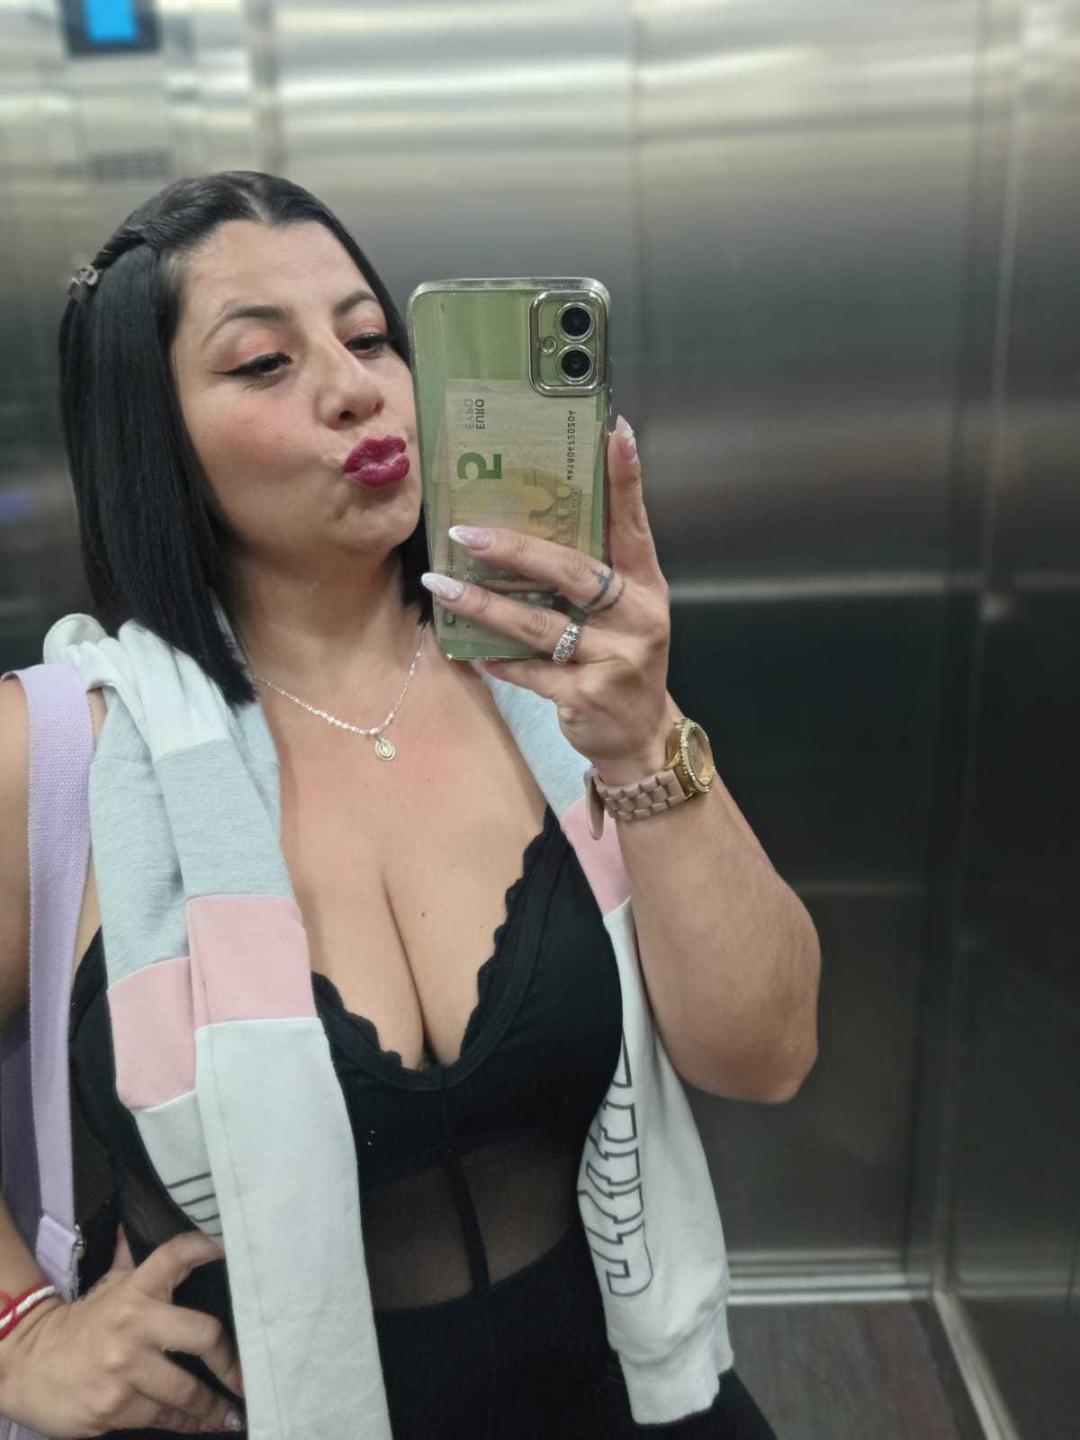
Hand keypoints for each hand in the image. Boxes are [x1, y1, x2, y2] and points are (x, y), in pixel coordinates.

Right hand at [0, 1223, 244, 1435]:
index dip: (208, 1248)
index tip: (236, 1254)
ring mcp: (124, 1367)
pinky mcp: (114, 1406)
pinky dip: (183, 1423)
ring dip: (212, 1407)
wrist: (27, 1365)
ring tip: (231, 1413)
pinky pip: (162, 1417)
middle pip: (203, 1335)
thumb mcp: (109, 1287)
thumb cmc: (82, 1325)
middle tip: (246, 1377)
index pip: (176, 1255)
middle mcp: (133, 1323)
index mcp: (135, 1288)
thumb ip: (134, 1261)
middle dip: (230, 1360)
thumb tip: (140, 1225)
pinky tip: (198, 1424)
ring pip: (186, 1390)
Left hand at [421, 417, 675, 781]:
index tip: (615, 433)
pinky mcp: (586, 695)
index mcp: (646, 587)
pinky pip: (531, 671)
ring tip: (439, 587)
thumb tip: (524, 527)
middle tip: (464, 533)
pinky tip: (470, 649)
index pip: (635, 526)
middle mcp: (636, 617)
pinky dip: (499, 660)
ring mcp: (614, 659)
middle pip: (572, 573)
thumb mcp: (623, 615)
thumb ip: (591, 577)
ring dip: (484, 605)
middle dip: (515, 550)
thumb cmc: (621, 661)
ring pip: (539, 624)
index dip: (627, 481)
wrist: (640, 738)